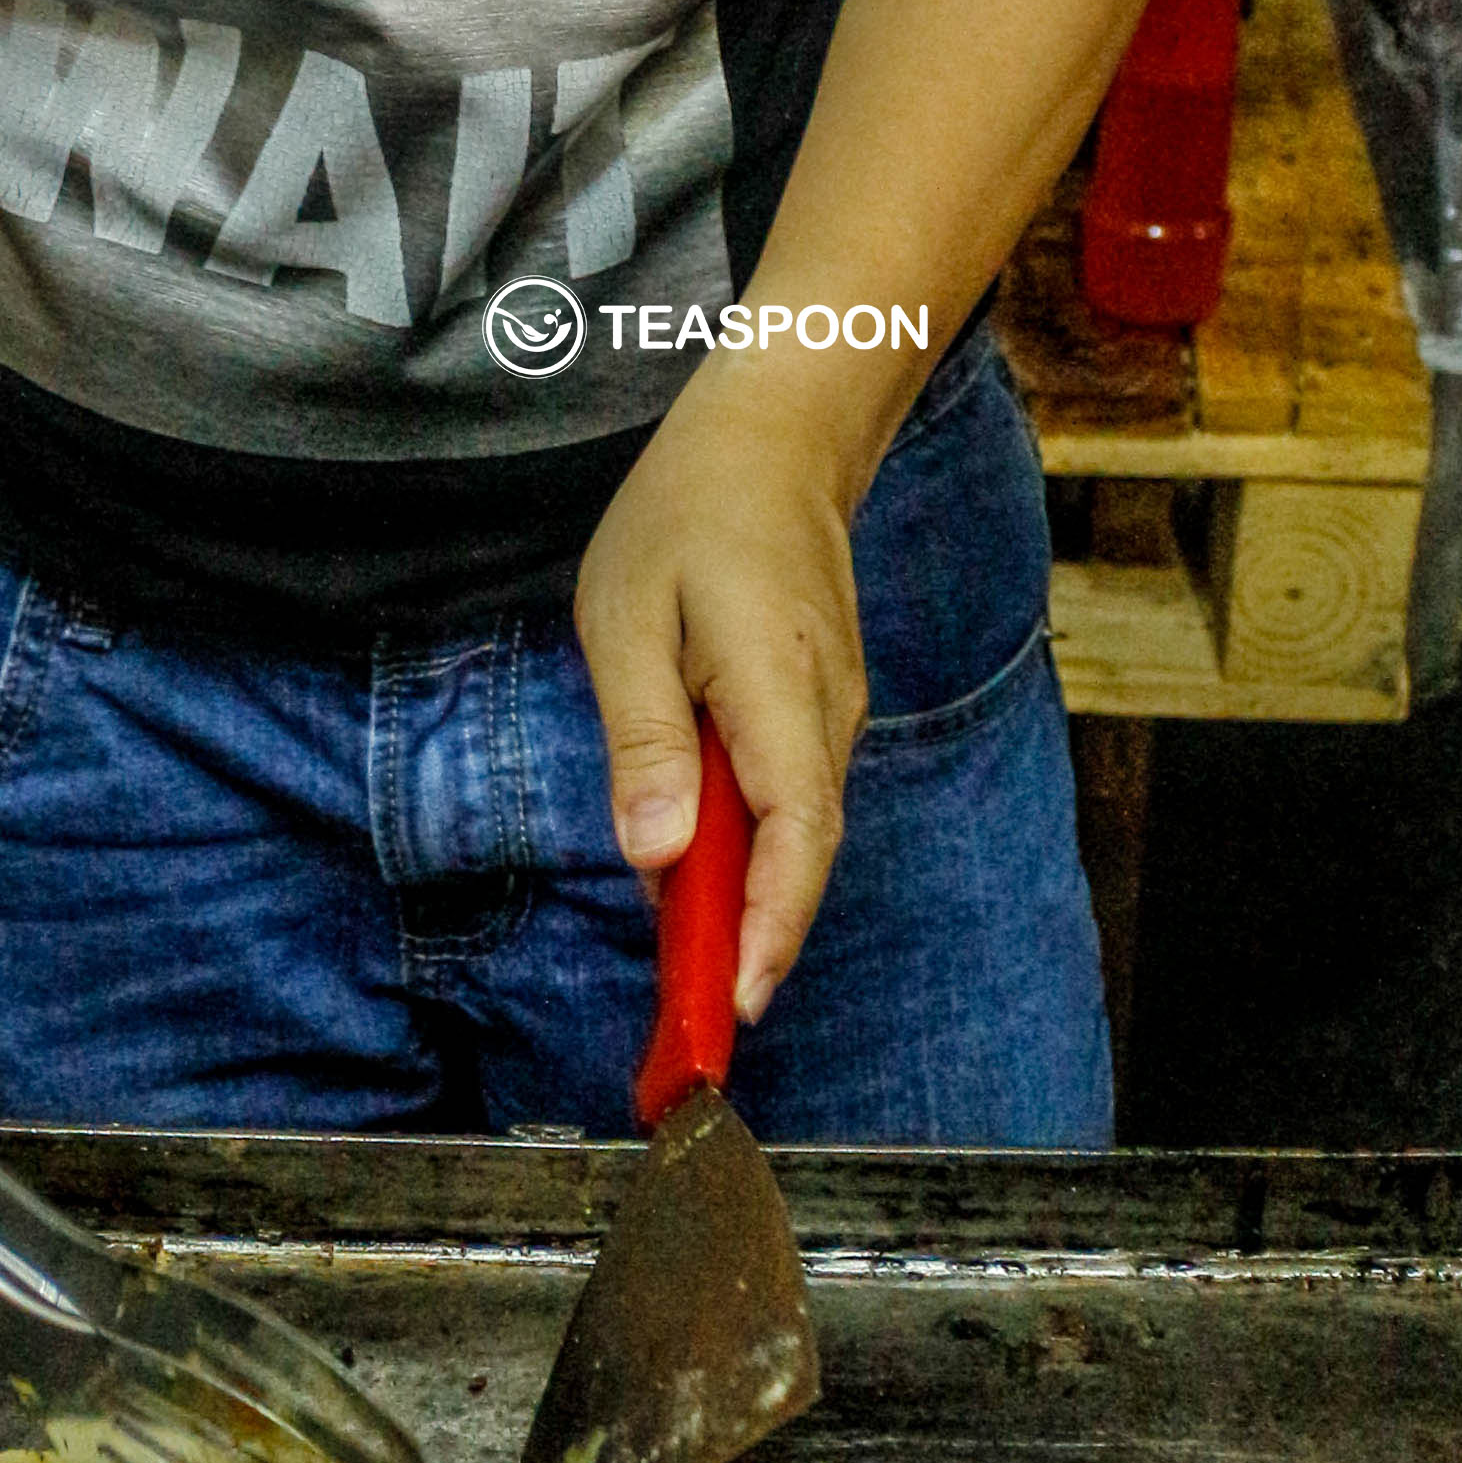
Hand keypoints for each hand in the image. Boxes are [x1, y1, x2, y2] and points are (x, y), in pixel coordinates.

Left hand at [573, 364, 870, 1029]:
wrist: (774, 442)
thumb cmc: (688, 517)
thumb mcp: (628, 618)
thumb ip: (643, 739)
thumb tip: (654, 854)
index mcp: (778, 689)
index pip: (795, 836)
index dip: (769, 929)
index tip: (734, 1002)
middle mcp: (827, 715)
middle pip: (799, 854)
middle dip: (748, 942)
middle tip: (686, 1020)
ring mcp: (833, 715)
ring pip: (793, 831)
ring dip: (740, 896)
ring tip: (677, 959)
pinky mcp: (820, 712)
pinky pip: (786, 797)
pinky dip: (745, 846)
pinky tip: (687, 862)